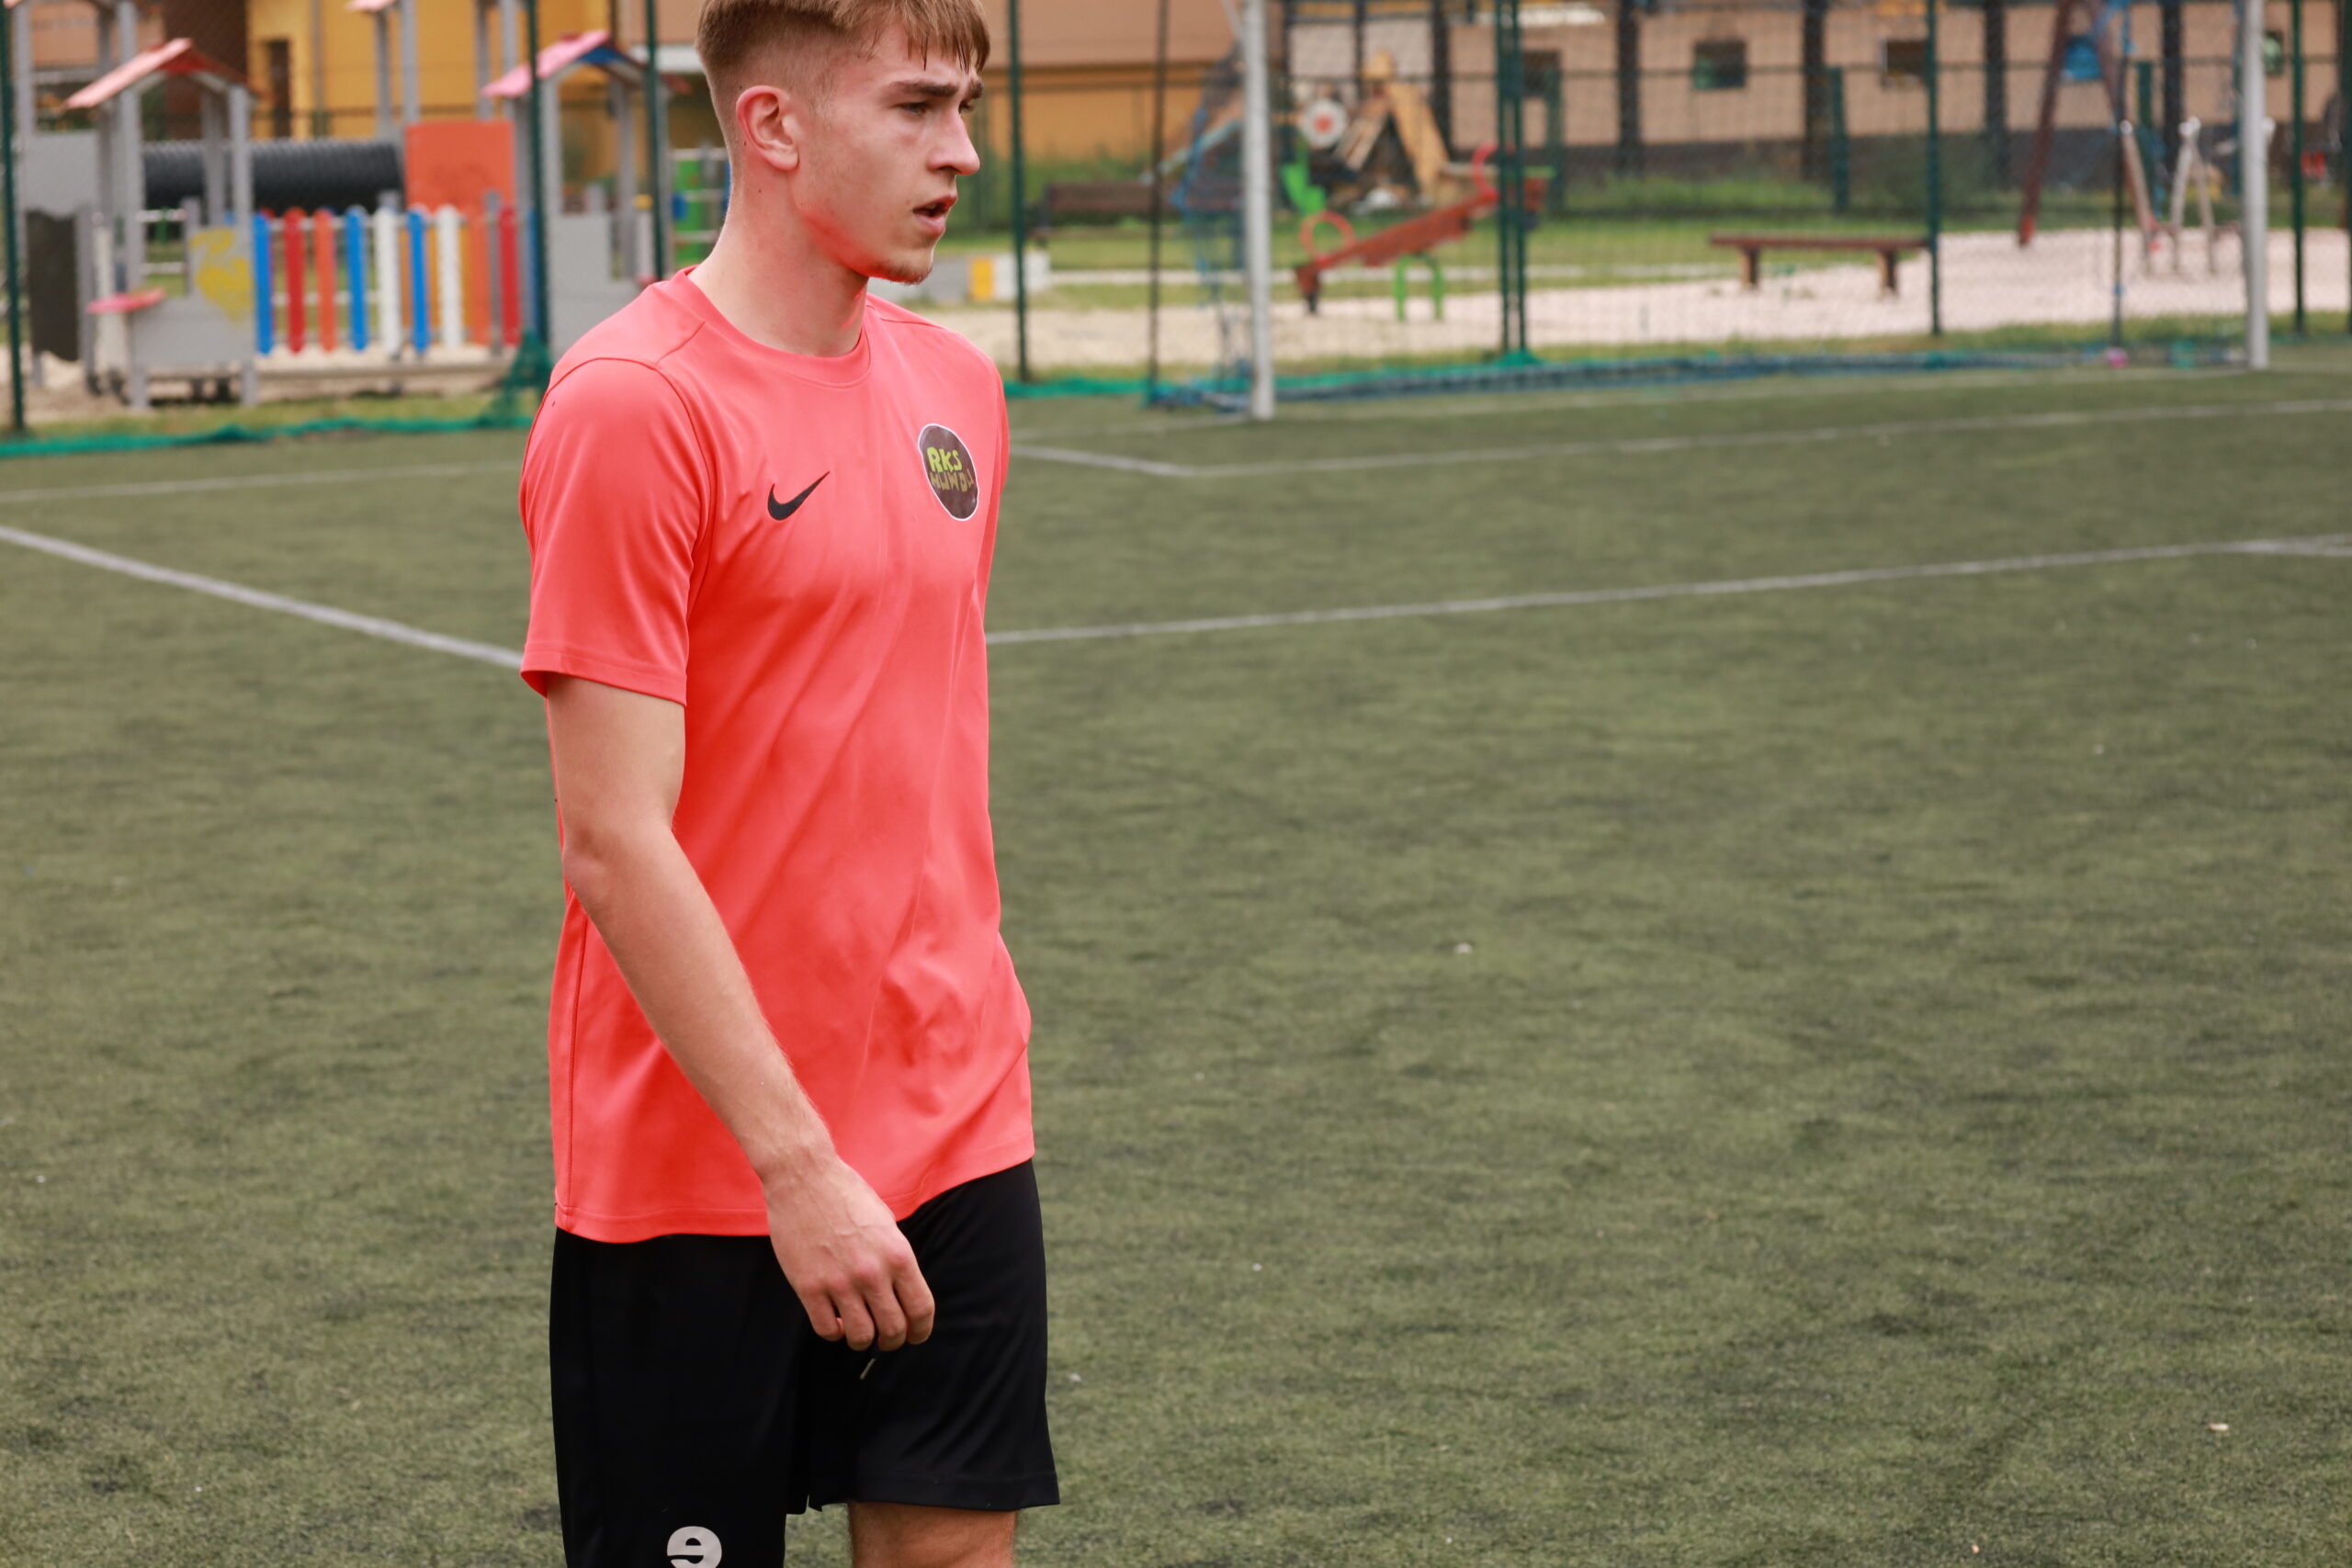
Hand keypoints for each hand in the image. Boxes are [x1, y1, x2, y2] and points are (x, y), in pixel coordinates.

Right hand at [764, 1154, 936, 1352]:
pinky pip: (825, 1329)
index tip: (915, 1335)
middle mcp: (872, 1273)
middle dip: (893, 1339)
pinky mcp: (808, 1287)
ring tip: (858, 1331)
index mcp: (897, 1255)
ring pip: (860, 1336)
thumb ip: (895, 1259)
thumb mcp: (887, 1223)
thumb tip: (901, 1293)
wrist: (804, 1178)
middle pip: (893, 1329)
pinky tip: (834, 1322)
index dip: (921, 1330)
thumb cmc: (847, 1195)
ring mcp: (839, 1282)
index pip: (920, 1309)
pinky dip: (833, 1333)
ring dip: (862, 1340)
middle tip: (887, 1338)